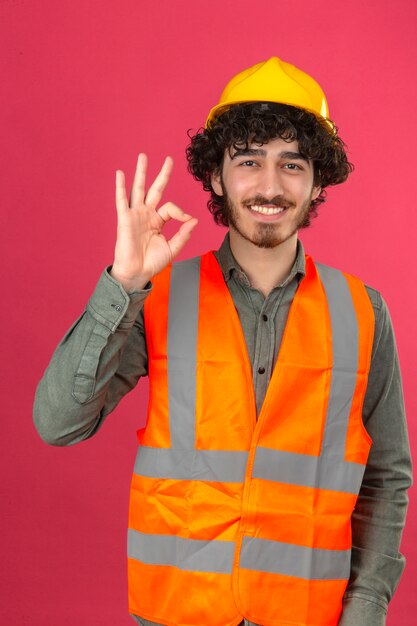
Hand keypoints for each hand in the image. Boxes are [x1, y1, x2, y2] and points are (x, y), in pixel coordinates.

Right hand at [111, 153, 197, 291]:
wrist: (137, 273)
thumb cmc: (152, 262)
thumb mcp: (172, 248)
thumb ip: (183, 234)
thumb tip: (194, 220)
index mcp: (158, 221)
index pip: (171, 208)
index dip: (181, 212)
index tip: (187, 220)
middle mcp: (146, 214)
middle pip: (155, 189)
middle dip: (162, 174)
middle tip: (169, 159)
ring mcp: (135, 215)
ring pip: (138, 189)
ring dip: (141, 173)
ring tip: (143, 156)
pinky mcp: (125, 219)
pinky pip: (122, 200)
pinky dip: (120, 187)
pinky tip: (120, 173)